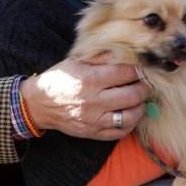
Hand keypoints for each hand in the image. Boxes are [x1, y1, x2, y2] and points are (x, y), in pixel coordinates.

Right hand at [20, 58, 151, 140]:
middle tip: (147, 84)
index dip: (138, 70)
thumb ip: (101, 57)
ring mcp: (94, 120)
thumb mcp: (77, 61)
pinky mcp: (94, 133)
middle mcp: (93, 101)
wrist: (39, 105)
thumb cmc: (60, 79)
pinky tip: (131, 114)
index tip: (143, 69)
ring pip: (130, 117)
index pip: (125, 73)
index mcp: (90, 79)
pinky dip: (131, 124)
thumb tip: (125, 52)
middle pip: (132, 95)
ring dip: (141, 107)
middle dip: (144, 88)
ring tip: (141, 100)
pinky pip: (120, 132)